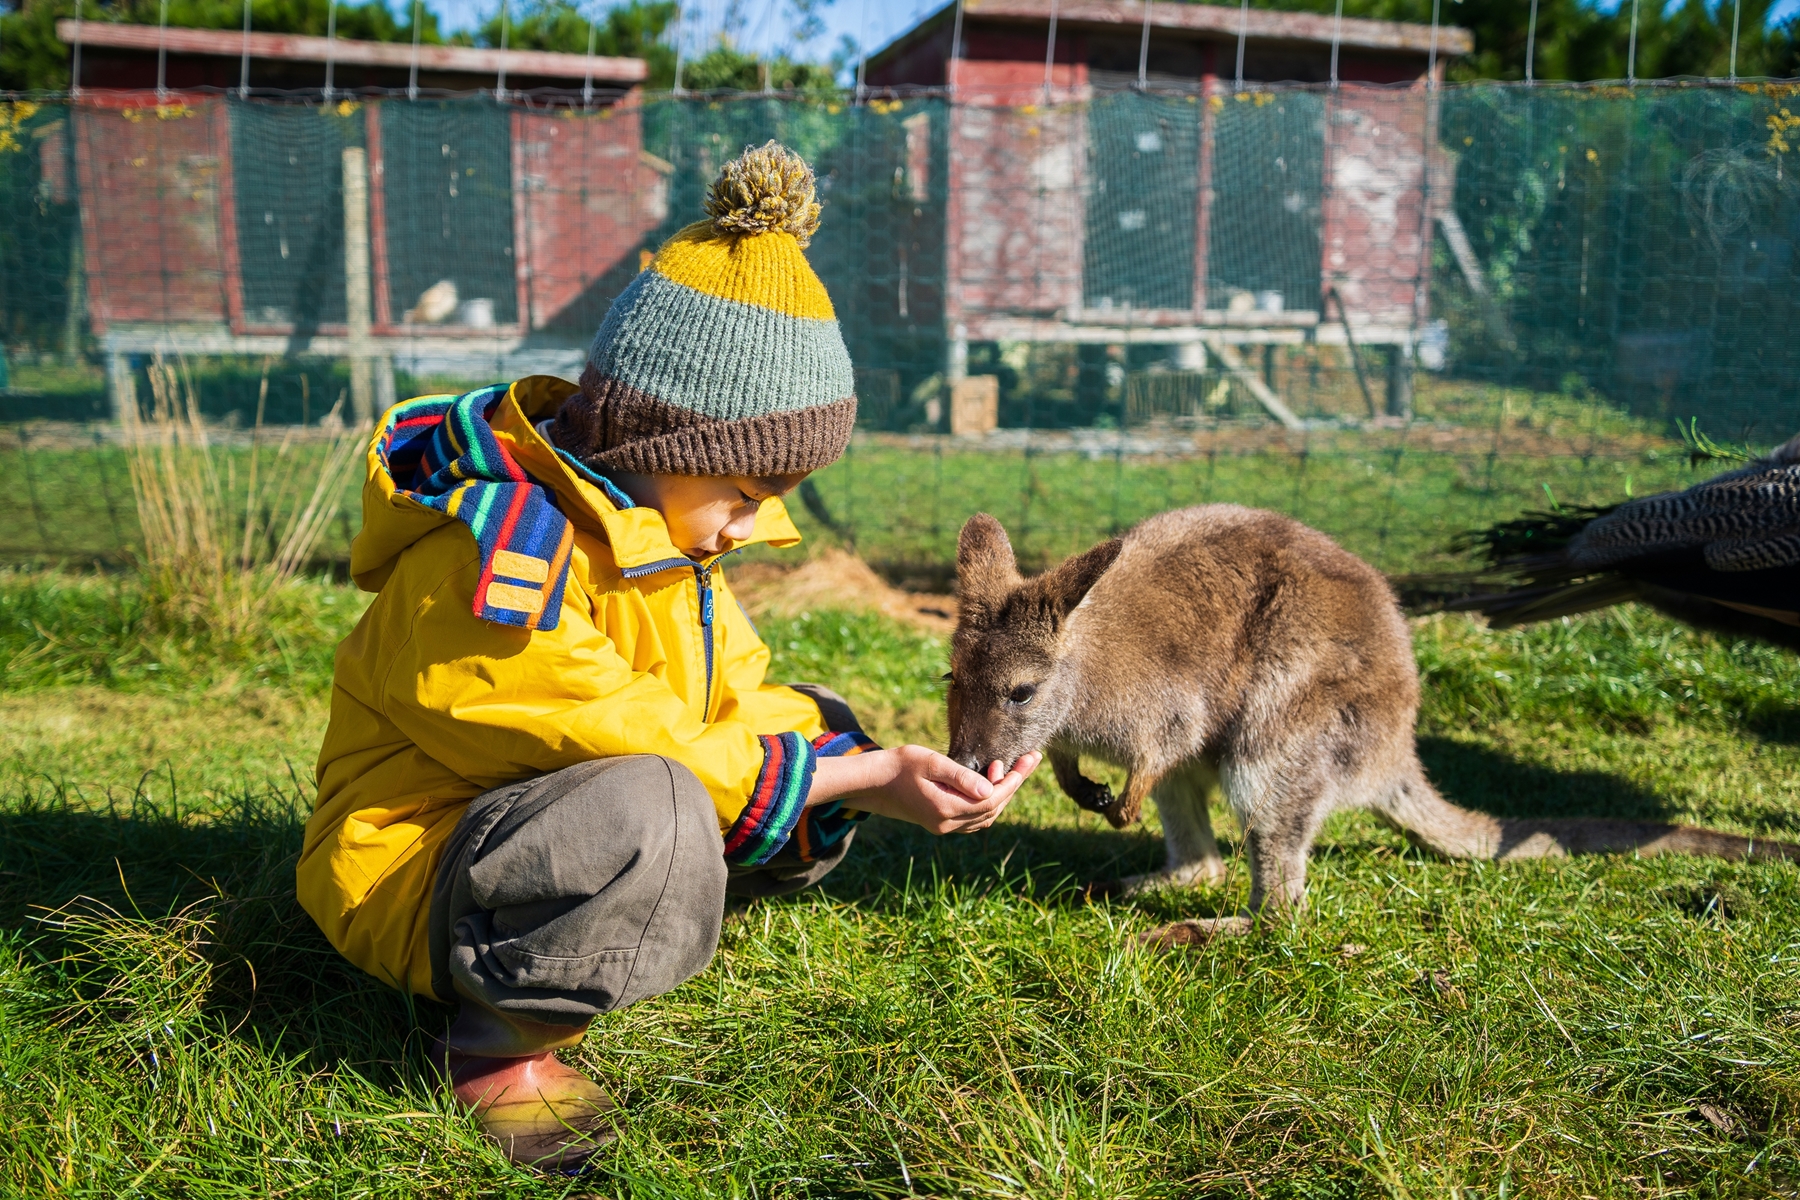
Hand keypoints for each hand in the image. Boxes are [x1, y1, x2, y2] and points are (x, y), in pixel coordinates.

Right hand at [810, 745, 1042, 834]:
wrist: (872, 782)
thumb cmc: (899, 765)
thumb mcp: (930, 763)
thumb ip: (960, 776)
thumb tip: (990, 788)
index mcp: (947, 809)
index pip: (993, 797)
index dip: (1015, 779)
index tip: (1030, 759)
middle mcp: (947, 823)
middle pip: (993, 808)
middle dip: (1014, 784)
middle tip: (1029, 759)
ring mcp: (943, 826)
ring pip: (985, 816)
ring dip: (1002, 794)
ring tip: (1012, 767)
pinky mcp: (940, 823)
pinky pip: (973, 818)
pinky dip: (988, 802)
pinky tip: (992, 782)